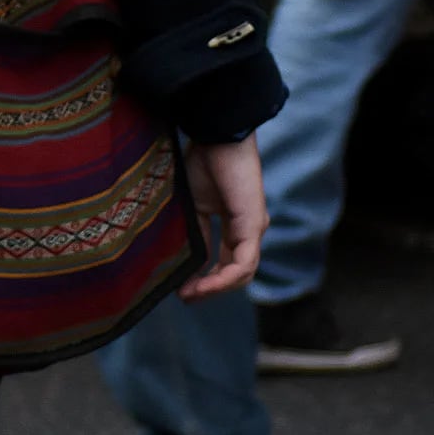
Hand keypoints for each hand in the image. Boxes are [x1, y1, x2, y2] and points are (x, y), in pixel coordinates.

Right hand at [179, 136, 266, 301]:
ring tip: (190, 293)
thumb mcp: (193, 205)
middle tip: (184, 297)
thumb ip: (195, 231)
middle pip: (236, 272)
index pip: (226, 262)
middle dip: (210, 289)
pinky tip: (205, 284)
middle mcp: (249, 231)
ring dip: (216, 288)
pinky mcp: (252, 225)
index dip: (205, 279)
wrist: (217, 137)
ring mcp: (253, 229)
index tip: (179, 289)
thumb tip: (181, 259)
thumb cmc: (203, 162)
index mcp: (236, 225)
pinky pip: (244, 262)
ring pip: (242, 273)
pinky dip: (225, 278)